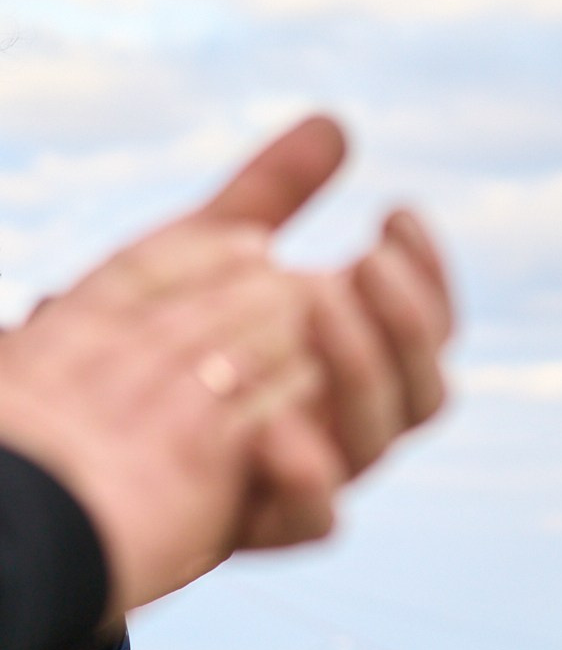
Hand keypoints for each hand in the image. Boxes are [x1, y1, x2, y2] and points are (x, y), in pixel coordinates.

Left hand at [0, 116, 457, 614]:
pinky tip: (274, 428)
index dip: (425, 275)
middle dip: (408, 322)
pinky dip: (308, 476)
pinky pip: (313, 521)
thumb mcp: (195, 253)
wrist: (47, 448)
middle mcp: (338, 426)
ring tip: (320, 306)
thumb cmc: (132, 346)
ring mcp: (300, 477)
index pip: (420, 329)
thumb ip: (270, 196)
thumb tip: (336, 123)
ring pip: (381, 439)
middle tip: (365, 264)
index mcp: (344, 369)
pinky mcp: (251, 526)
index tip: (395, 214)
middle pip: (422, 388)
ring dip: (366, 370)